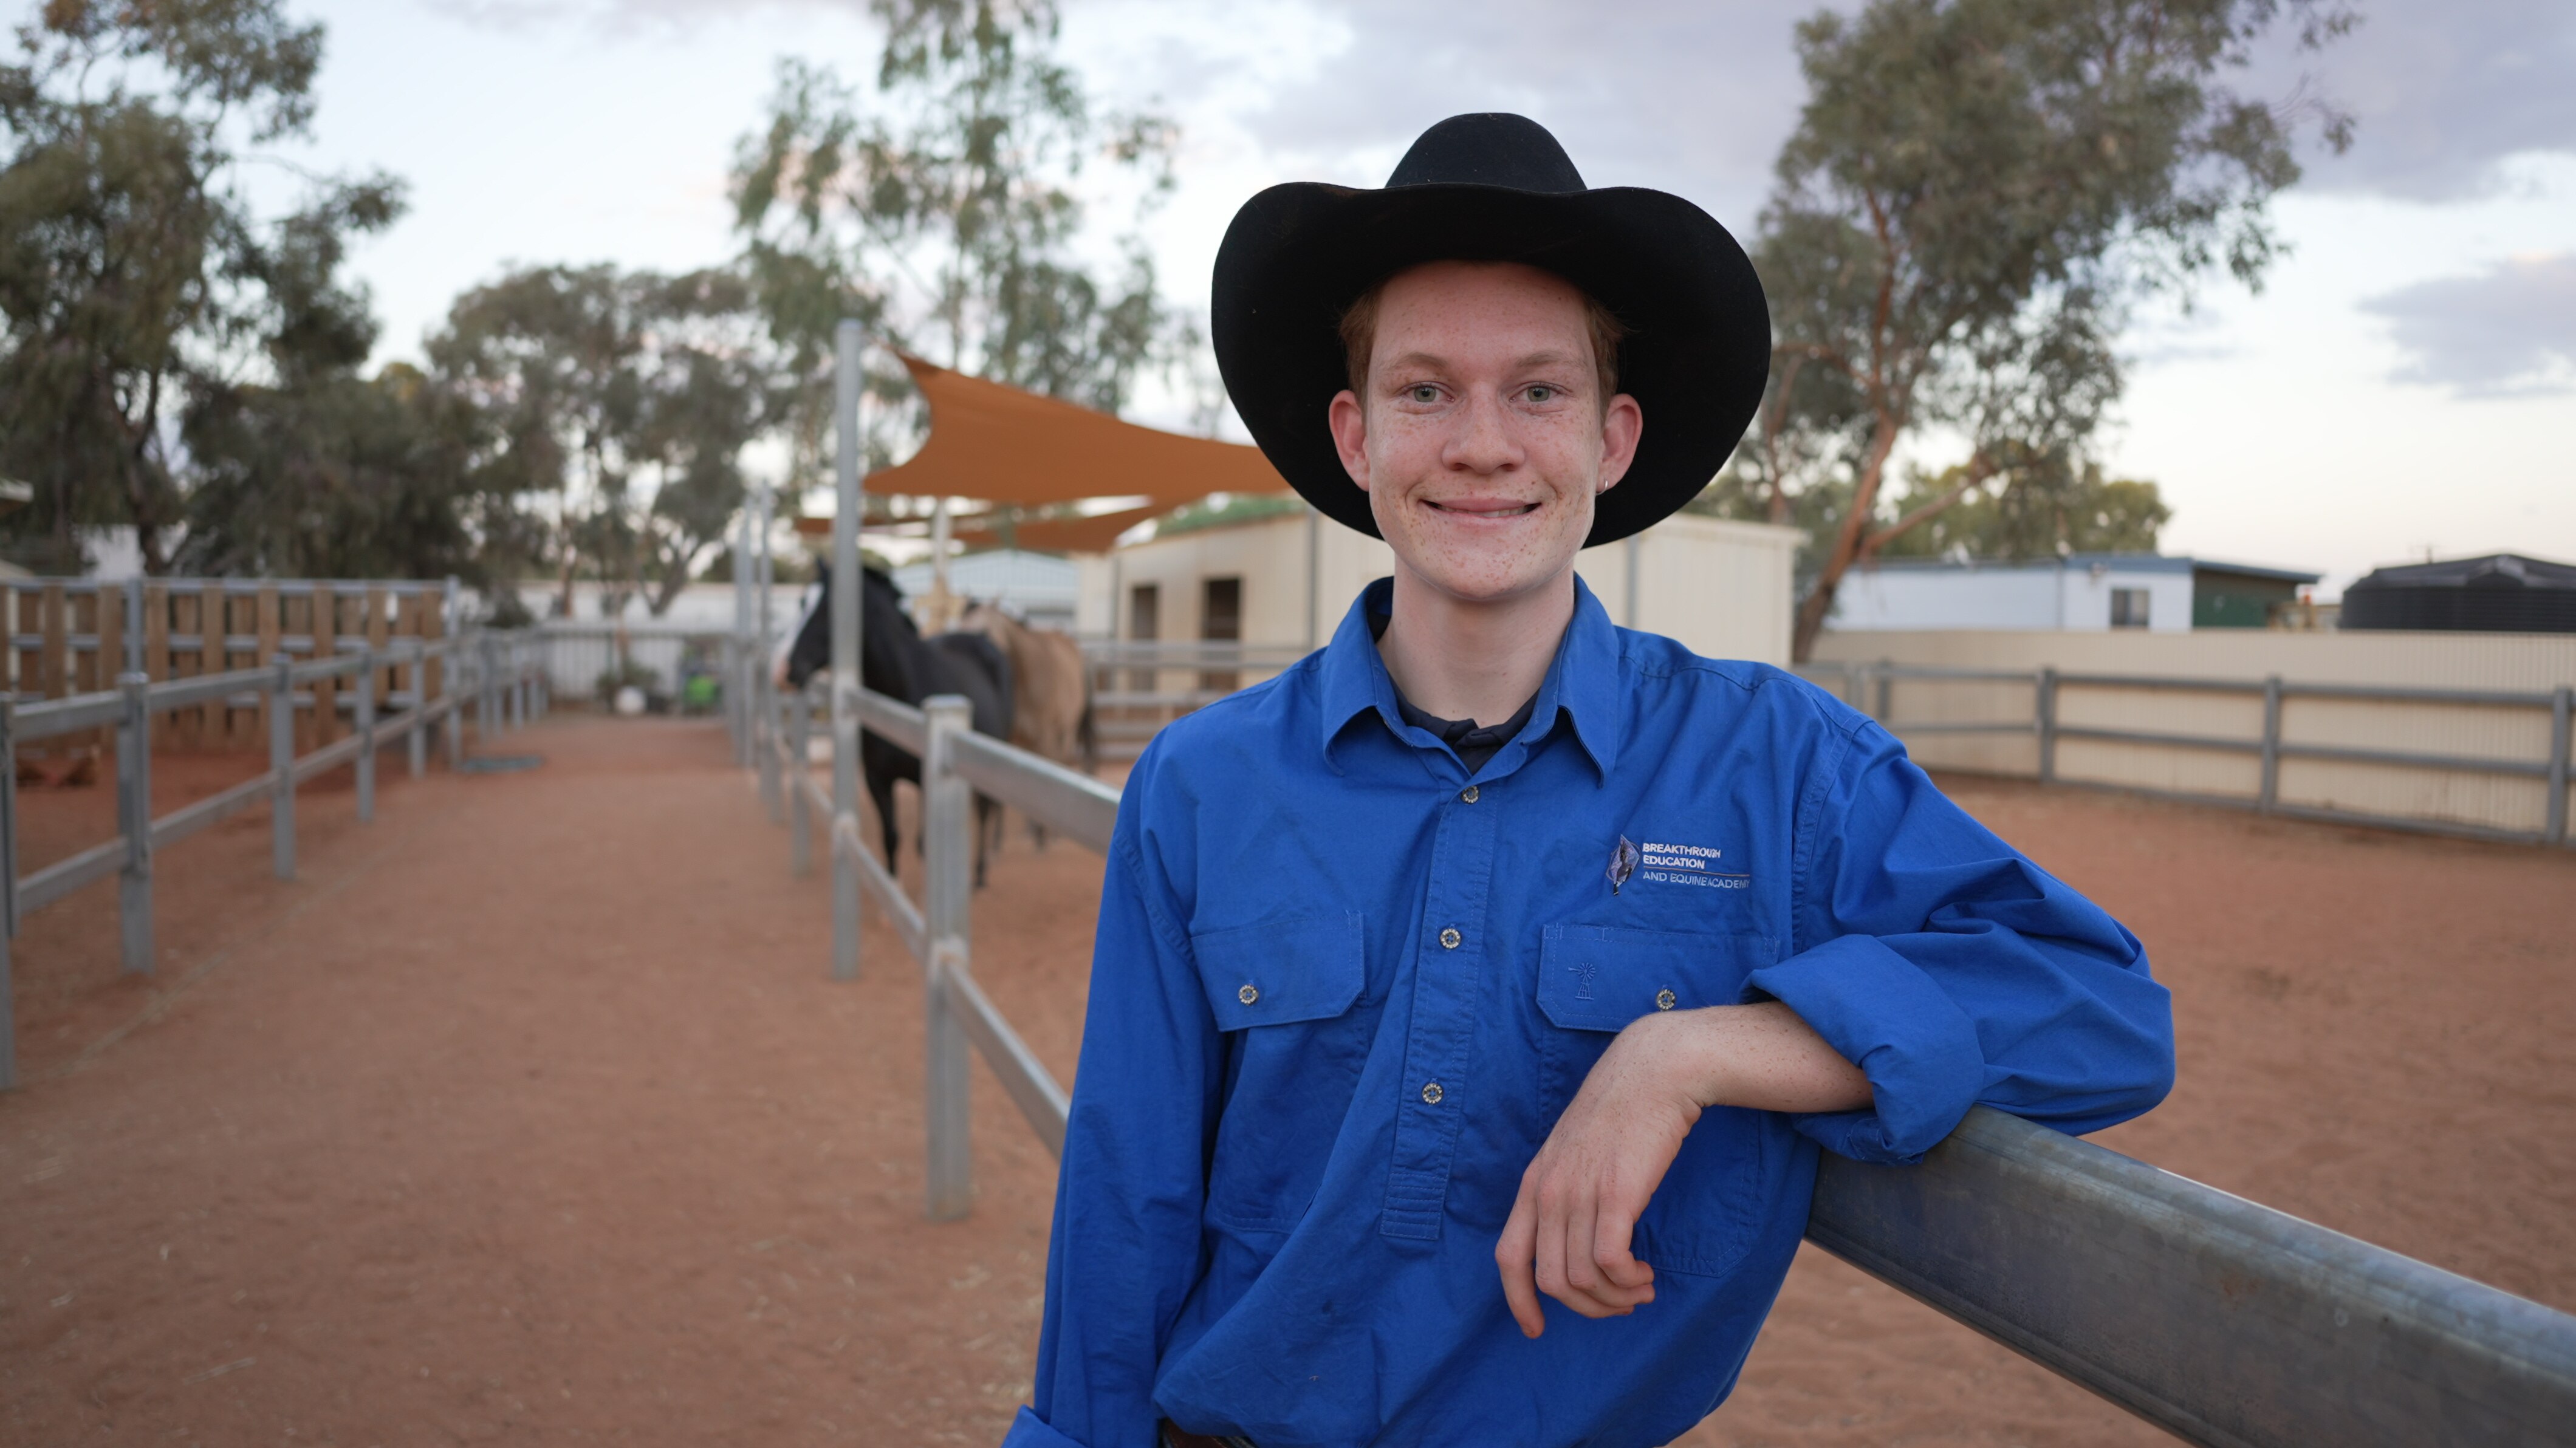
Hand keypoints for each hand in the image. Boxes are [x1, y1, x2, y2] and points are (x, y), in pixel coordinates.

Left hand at [1494, 1011, 1702, 1336]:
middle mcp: (1549, 1191)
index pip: (1508, 1257)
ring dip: (1616, 1297)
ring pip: (1582, 1279)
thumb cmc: (1624, 1113)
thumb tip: (1578, 1244)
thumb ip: (1569, 1193)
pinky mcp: (1617, 1194)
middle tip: (1623, 1302)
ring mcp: (1579, 1192)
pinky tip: (1645, 1275)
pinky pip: (1610, 1263)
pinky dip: (1628, 1282)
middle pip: (1552, 1281)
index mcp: (1534, 1183)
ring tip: (1641, 1288)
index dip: (1518, 1301)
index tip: (1536, 1329)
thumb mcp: (1578, 1153)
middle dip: (1589, 1307)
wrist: (1656, 1070)